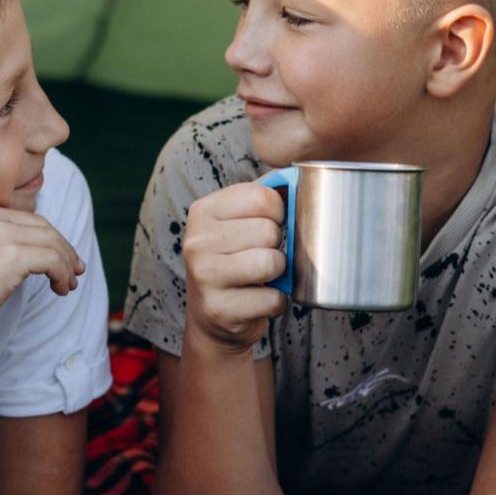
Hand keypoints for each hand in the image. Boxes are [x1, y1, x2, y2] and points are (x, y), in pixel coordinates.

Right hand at [0, 203, 84, 356]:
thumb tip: (29, 259)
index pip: (24, 219)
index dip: (47, 238)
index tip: (61, 257)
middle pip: (42, 227)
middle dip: (64, 249)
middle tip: (76, 270)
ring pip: (52, 243)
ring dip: (67, 265)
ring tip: (69, 285)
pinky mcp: (12, 257)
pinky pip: (53, 261)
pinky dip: (63, 275)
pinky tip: (60, 290)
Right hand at [183, 184, 287, 352]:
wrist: (212, 317)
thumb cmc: (234, 261)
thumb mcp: (237, 223)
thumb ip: (263, 198)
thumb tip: (298, 177)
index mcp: (203, 211)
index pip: (261, 196)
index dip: (279, 212)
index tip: (270, 225)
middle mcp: (197, 241)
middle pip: (269, 231)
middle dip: (278, 247)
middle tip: (263, 256)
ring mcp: (204, 276)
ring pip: (272, 262)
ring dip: (279, 274)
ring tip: (263, 277)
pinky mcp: (218, 309)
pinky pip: (273, 298)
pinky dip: (276, 302)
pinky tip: (258, 300)